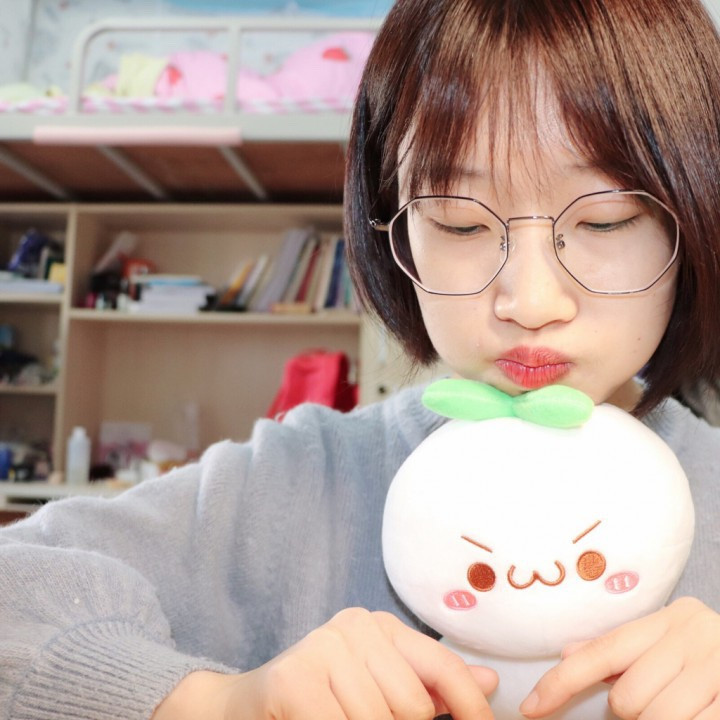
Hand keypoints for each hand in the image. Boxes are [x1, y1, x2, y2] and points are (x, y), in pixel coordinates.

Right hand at [221, 607, 497, 719]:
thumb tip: (489, 682)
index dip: (469, 708)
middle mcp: (354, 626)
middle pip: (414, 706)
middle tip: (362, 717)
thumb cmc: (317, 702)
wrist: (242, 708)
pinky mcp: (294, 679)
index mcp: (378, 626)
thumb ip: (428, 686)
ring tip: (339, 719)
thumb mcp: (376, 689)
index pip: (442, 667)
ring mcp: (322, 647)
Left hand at [519, 597, 719, 718]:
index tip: (531, 709)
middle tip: (664, 705)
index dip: (560, 683)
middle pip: (629, 701)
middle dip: (634, 716)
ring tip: (684, 709)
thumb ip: (622, 652)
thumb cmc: (714, 658)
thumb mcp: (670, 644)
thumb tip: (568, 653)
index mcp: (669, 620)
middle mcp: (694, 636)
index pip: (600, 653)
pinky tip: (701, 712)